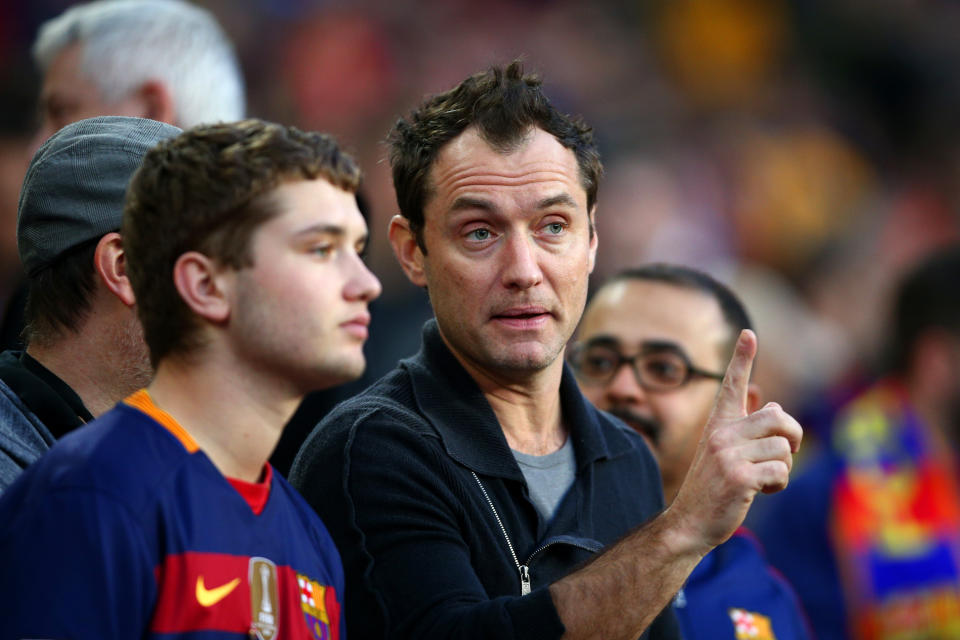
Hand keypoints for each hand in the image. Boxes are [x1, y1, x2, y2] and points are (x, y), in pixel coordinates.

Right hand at [669, 329, 802, 550]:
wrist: (689, 523)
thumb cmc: (713, 487)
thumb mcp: (726, 453)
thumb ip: (748, 428)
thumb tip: (774, 405)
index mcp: (717, 424)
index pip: (731, 385)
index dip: (741, 357)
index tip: (748, 333)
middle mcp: (720, 434)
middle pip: (778, 417)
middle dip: (794, 436)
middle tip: (789, 451)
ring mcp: (727, 455)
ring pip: (784, 448)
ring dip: (783, 469)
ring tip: (762, 480)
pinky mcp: (738, 477)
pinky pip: (781, 472)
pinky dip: (778, 485)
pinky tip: (759, 492)